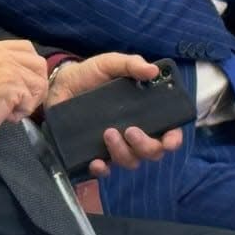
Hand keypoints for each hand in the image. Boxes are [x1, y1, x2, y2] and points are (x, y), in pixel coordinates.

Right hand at [0, 40, 48, 140]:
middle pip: (39, 63)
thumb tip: (24, 76)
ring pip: (39, 82)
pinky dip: (22, 112)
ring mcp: (8, 67)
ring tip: (11, 109)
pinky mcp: (13, 83)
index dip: (31, 68)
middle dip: (36, 84)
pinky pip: (31, 101)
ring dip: (29, 101)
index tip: (22, 84)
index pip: (26, 47)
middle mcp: (0, 53)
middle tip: (21, 100)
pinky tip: (6, 115)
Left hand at [46, 54, 183, 176]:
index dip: (173, 139)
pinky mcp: (95, 153)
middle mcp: (134, 132)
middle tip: (131, 130)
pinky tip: (96, 160)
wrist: (61, 84)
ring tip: (108, 132)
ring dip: (123, 152)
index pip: (168, 131)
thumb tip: (153, 70)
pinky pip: (105, 170)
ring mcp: (116, 145)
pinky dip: (103, 168)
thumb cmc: (91, 74)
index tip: (170, 139)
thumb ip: (131, 64)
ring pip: (130, 161)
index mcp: (145, 112)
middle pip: (152, 152)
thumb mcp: (111, 64)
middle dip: (146, 145)